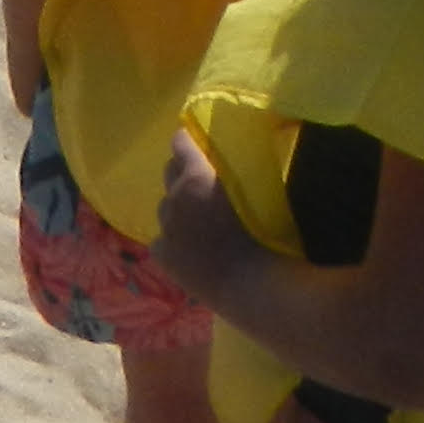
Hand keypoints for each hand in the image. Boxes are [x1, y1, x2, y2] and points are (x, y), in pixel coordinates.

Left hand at [147, 131, 242, 296]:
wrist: (250, 283)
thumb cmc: (262, 236)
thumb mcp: (252, 194)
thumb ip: (232, 176)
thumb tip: (226, 167)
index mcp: (198, 176)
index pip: (181, 144)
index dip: (184, 141)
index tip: (187, 139)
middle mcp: (175, 196)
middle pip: (169, 173)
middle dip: (179, 173)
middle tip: (195, 182)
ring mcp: (166, 225)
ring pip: (166, 208)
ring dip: (178, 209)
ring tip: (196, 223)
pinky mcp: (161, 252)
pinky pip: (162, 240)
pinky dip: (173, 242)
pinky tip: (189, 252)